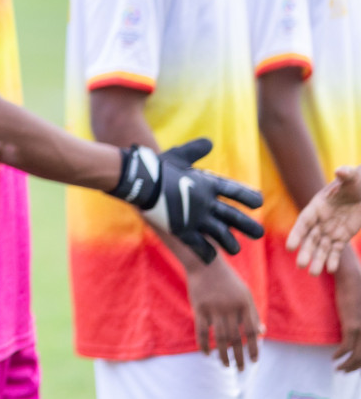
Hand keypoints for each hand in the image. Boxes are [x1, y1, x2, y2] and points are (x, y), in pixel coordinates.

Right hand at [114, 139, 263, 262]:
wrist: (139, 182)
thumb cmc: (158, 167)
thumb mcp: (179, 154)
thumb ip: (195, 150)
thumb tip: (209, 142)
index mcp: (209, 184)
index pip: (237, 192)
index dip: (250, 198)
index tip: (258, 203)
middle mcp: (207, 203)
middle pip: (235, 218)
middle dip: (249, 227)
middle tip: (258, 234)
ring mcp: (196, 219)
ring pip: (222, 236)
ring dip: (230, 244)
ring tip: (235, 250)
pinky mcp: (183, 230)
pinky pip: (200, 246)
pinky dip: (207, 253)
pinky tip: (212, 257)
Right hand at [186, 257, 261, 369]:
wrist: (204, 263)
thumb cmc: (227, 280)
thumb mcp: (244, 294)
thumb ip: (252, 313)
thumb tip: (261, 333)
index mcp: (245, 303)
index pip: (252, 331)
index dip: (254, 347)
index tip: (255, 360)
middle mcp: (230, 307)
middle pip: (236, 338)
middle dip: (240, 356)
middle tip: (242, 369)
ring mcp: (214, 308)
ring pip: (220, 338)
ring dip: (223, 354)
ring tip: (226, 365)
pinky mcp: (199, 308)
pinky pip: (202, 331)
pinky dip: (203, 344)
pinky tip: (206, 354)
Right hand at [290, 167, 360, 274]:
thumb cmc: (356, 181)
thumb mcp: (352, 177)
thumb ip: (346, 174)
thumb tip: (340, 170)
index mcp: (317, 206)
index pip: (304, 222)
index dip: (297, 234)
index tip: (290, 247)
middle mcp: (321, 220)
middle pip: (311, 238)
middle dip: (306, 251)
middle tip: (301, 266)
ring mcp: (331, 229)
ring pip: (321, 247)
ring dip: (317, 259)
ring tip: (313, 273)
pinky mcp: (342, 235)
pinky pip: (336, 249)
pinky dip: (333, 258)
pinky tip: (330, 268)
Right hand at [333, 253, 360, 372]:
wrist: (352, 278)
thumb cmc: (357, 291)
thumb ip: (359, 322)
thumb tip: (354, 332)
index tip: (355, 367)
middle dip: (356, 368)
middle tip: (345, 371)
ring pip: (358, 357)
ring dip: (348, 366)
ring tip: (339, 369)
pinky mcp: (353, 325)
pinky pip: (346, 347)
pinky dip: (340, 355)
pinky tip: (333, 358)